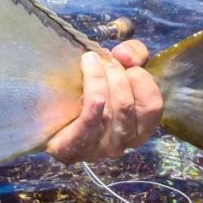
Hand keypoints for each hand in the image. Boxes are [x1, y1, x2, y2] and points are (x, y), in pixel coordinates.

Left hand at [45, 40, 162, 162]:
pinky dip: (94, 109)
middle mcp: (124, 141)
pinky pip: (89, 127)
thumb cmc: (90, 90)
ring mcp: (100, 147)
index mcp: (139, 126)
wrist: (50, 117)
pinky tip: (95, 96)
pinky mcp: (76, 148)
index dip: (142, 79)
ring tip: (89, 61)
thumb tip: (125, 55)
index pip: (152, 106)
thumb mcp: (118, 67)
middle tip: (102, 59)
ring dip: (99, 81)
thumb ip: (133, 54)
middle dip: (116, 75)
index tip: (125, 62)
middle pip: (127, 105)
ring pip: (108, 113)